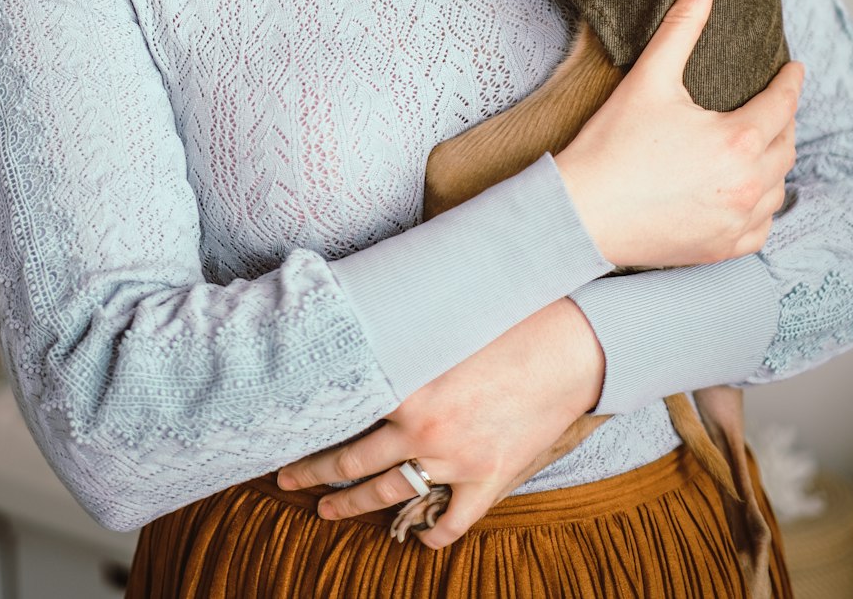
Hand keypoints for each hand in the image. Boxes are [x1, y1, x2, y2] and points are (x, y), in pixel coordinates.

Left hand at [277, 298, 604, 548]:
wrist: (570, 348)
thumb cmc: (506, 319)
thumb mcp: (443, 319)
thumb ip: (402, 329)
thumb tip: (367, 313)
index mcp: (406, 385)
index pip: (341, 414)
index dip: (307, 427)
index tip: (282, 434)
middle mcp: (422, 429)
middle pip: (352, 463)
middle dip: (314, 475)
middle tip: (287, 481)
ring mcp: (455, 461)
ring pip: (390, 494)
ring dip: (354, 507)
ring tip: (327, 511)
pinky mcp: (489, 480)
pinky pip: (452, 520)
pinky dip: (433, 534)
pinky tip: (418, 539)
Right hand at [555, 0, 801, 268]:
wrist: (579, 213)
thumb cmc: (611, 145)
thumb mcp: (649, 78)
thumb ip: (682, 26)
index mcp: (737, 141)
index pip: (783, 104)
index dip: (790, 83)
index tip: (794, 70)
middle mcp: (748, 186)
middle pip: (786, 145)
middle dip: (784, 120)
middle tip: (775, 103)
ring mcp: (737, 222)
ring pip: (778, 188)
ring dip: (776, 162)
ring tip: (763, 144)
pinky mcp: (721, 249)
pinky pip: (761, 228)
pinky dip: (761, 206)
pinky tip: (748, 193)